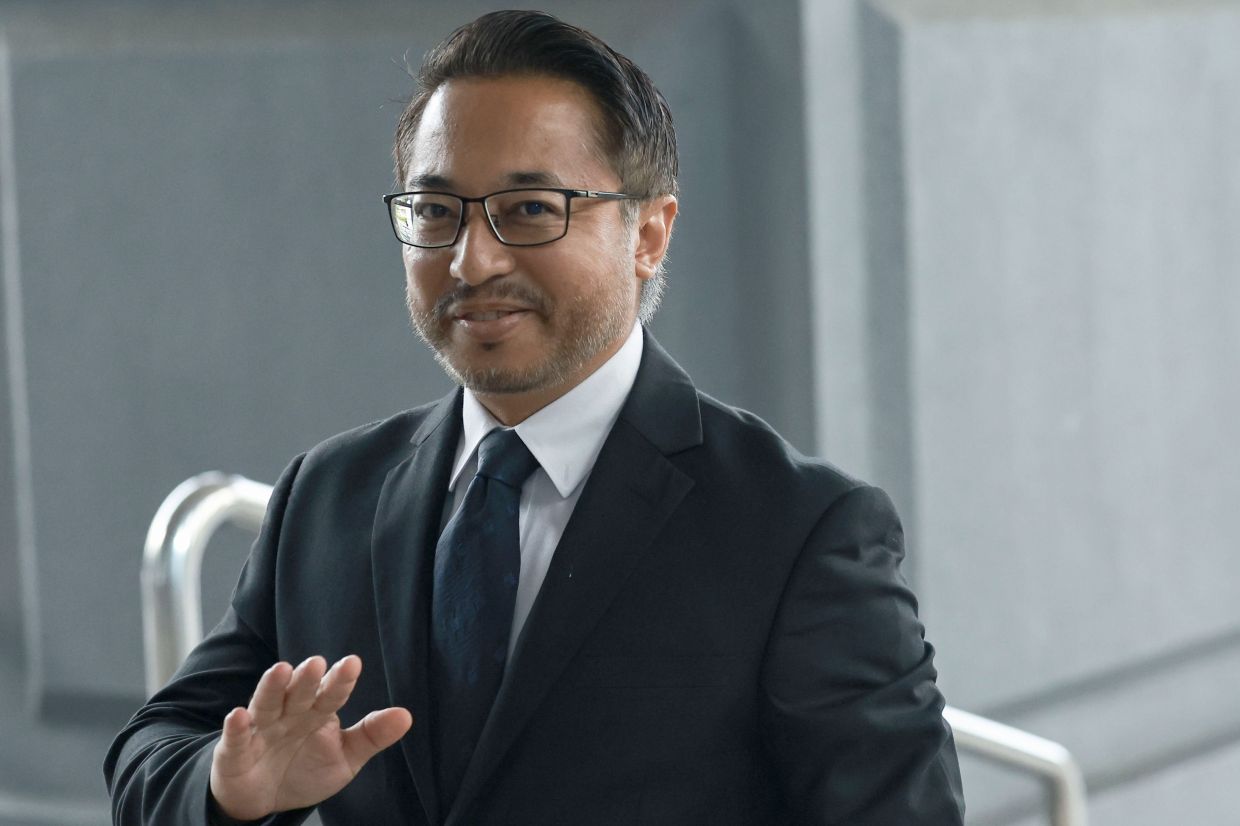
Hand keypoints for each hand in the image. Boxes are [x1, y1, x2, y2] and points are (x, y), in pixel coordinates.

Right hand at [209, 655, 411, 820]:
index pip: (331, 693)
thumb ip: (372, 736)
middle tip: (317, 662)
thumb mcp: (345, 757)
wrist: (264, 799)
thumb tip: (406, 716)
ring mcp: (261, 729)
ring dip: (272, 687)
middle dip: (307, 678)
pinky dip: (236, 727)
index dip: (340, 680)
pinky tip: (239, 715)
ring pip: (267, 704)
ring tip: (281, 670)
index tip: (352, 664)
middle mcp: (290, 714)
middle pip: (299, 692)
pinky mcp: (235, 750)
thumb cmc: (306, 769)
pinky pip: (235, 737)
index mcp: (318, 712)